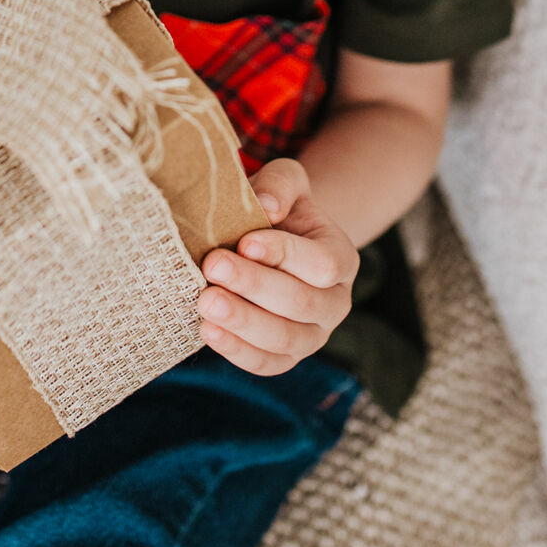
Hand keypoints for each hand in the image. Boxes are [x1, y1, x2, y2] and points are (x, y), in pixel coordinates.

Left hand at [196, 157, 358, 374]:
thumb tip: (267, 206)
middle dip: (253, 285)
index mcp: (341, 258)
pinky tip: (208, 331)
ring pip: (285, 339)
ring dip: (243, 322)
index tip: (245, 241)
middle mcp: (335, 303)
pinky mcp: (286, 357)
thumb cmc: (278, 208)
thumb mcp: (285, 181)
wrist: (273, 241)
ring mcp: (313, 336)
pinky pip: (266, 364)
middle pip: (301, 303)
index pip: (322, 264)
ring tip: (205, 302)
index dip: (284, 254)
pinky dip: (237, 351)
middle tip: (212, 266)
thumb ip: (279, 185)